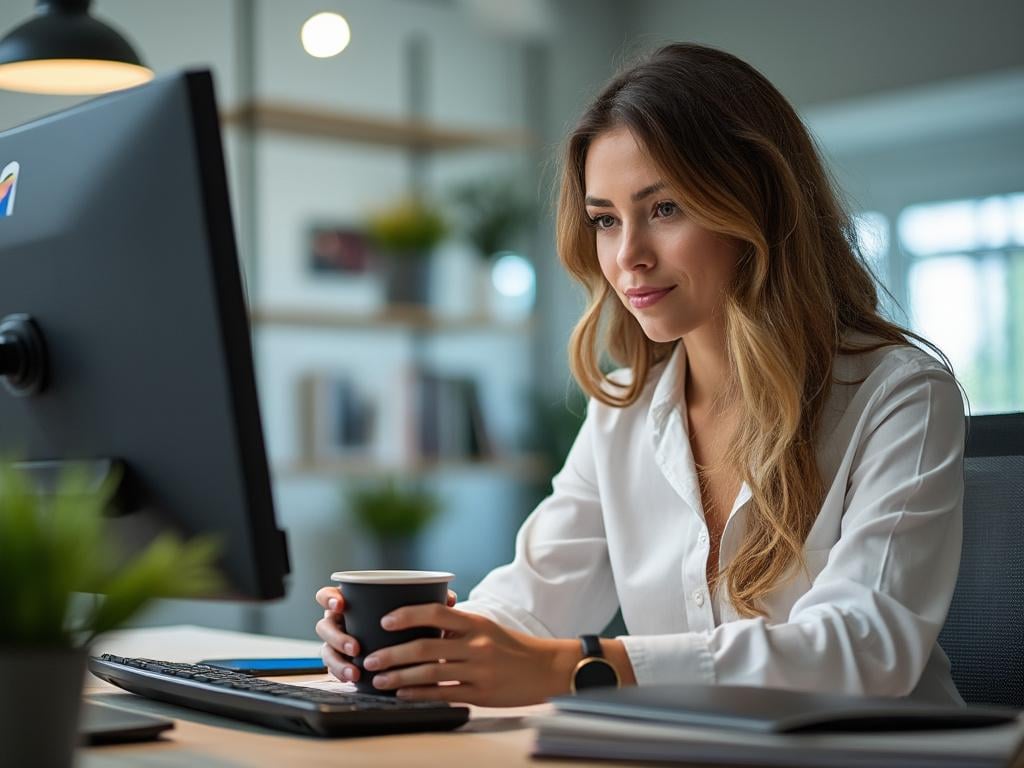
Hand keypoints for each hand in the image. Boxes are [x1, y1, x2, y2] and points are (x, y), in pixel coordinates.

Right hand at [314, 585, 456, 684]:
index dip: (330, 598)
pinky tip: (355, 680)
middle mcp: (341, 621)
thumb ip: (426, 602)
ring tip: (356, 671)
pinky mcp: (342, 661)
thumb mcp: (410, 610)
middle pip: (325, 625)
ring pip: (327, 650)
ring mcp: (338, 643)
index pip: (330, 595)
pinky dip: (343, 674)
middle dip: (337, 637)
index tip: (341, 604)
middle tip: (356, 646)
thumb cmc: (404, 621)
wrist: (404, 644)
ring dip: (339, 661)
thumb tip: (449, 599)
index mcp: (351, 602)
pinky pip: (335, 669)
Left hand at [350, 603, 579, 706]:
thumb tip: (422, 626)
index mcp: (475, 623)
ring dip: (399, 677)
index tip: (385, 621)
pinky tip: (403, 695)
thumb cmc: (513, 647)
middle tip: (370, 658)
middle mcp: (475, 644)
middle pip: (425, 646)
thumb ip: (458, 626)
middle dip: (392, 653)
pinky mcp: (481, 693)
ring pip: (430, 673)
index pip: (435, 612)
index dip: (407, 615)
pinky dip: (419, 694)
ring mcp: (478, 670)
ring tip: (379, 679)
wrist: (547, 668)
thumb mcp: (487, 628)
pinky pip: (443, 693)